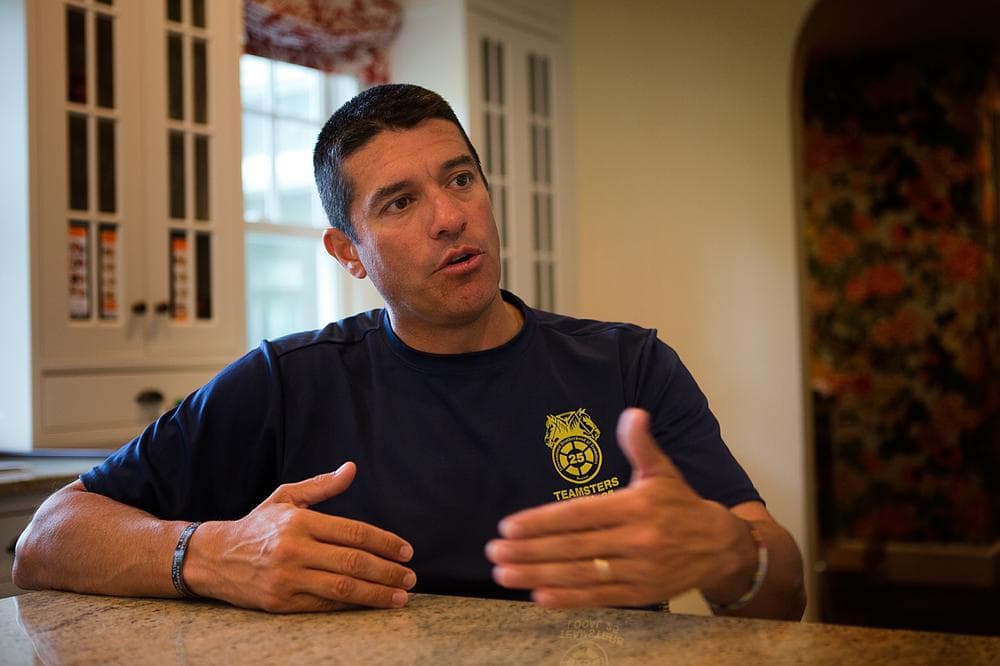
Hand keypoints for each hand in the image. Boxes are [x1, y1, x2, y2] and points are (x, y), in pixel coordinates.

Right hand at [184, 462, 416, 612]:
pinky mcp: (281, 603)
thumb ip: (322, 485)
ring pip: (342, 588)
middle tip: (410, 578)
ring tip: (399, 596)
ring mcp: (287, 579)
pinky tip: (370, 605)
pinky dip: (351, 606)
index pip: (354, 532)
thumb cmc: (257, 526)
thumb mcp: (286, 497)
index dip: (385, 542)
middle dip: (388, 571)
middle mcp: (294, 549)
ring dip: (377, 594)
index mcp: (300, 521)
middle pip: (353, 562)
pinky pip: (324, 605)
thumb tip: (351, 468)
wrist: (213, 558)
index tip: (406, 551)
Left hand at [485, 408, 754, 607]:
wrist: (720, 546)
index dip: (542, 521)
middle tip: (493, 553)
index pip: (579, 515)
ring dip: (538, 576)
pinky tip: (539, 596)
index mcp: (636, 507)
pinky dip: (568, 599)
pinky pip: (598, 597)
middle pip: (573, 547)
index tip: (509, 527)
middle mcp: (636, 540)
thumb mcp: (663, 471)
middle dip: (529, 551)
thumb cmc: (681, 504)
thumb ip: (641, 445)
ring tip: (504, 574)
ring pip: (580, 575)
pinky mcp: (640, 594)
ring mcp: (638, 571)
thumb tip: (634, 413)